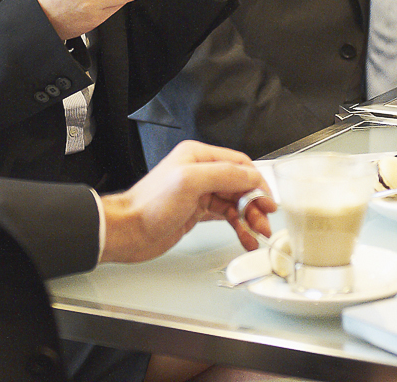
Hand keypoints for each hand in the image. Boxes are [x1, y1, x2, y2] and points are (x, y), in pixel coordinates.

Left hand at [99, 141, 273, 262]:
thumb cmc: (150, 204)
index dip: (256, 182)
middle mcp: (201, 172)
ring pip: (235, 203)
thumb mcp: (190, 182)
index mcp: (199, 156)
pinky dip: (238, 227)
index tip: (268, 201)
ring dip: (249, 218)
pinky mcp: (197, 212)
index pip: (239, 164)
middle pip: (240, 185)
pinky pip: (225, 217)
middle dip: (255, 204)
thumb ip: (224, 175)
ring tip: (259, 234)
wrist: (128, 231)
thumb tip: (252, 176)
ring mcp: (199, 193)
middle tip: (265, 222)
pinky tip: (246, 238)